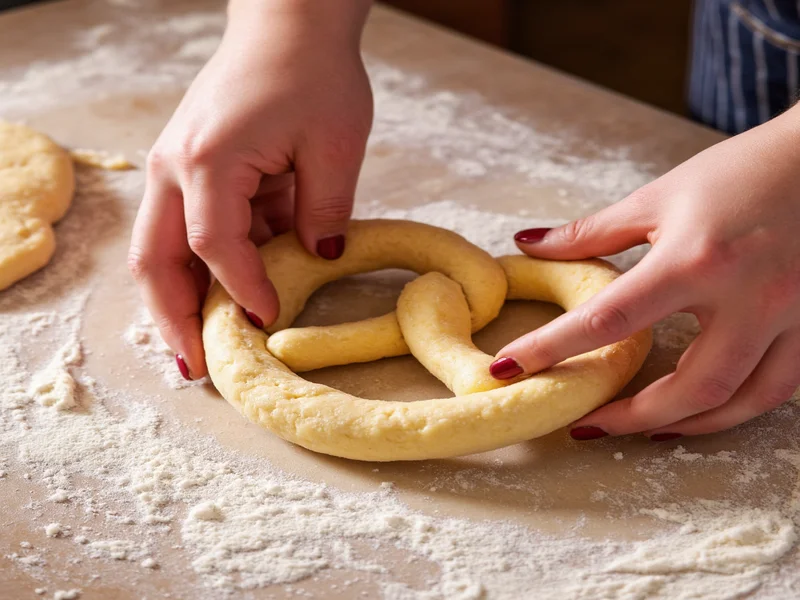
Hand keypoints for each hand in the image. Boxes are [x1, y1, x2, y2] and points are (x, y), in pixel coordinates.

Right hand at [128, 0, 372, 379]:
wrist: (288, 25)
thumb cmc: (312, 73)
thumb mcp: (333, 146)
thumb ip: (324, 212)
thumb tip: (319, 261)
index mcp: (208, 160)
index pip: (214, 246)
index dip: (242, 291)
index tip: (269, 323)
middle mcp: (174, 167)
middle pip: (155, 260)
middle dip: (174, 319)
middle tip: (196, 368)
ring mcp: (174, 167)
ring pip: (160, 250)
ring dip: (180, 300)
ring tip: (201, 349)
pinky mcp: (189, 168)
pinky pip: (186, 230)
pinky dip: (202, 268)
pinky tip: (227, 296)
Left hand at [492, 103, 799, 439]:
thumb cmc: (739, 171)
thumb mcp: (657, 198)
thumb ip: (590, 233)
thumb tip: (528, 246)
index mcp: (697, 260)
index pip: (609, 320)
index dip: (552, 348)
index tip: (511, 368)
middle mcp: (750, 297)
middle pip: (690, 388)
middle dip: (631, 418)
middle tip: (586, 425)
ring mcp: (794, 316)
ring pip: (741, 402)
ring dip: (685, 425)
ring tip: (639, 426)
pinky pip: (777, 388)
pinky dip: (734, 408)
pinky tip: (700, 408)